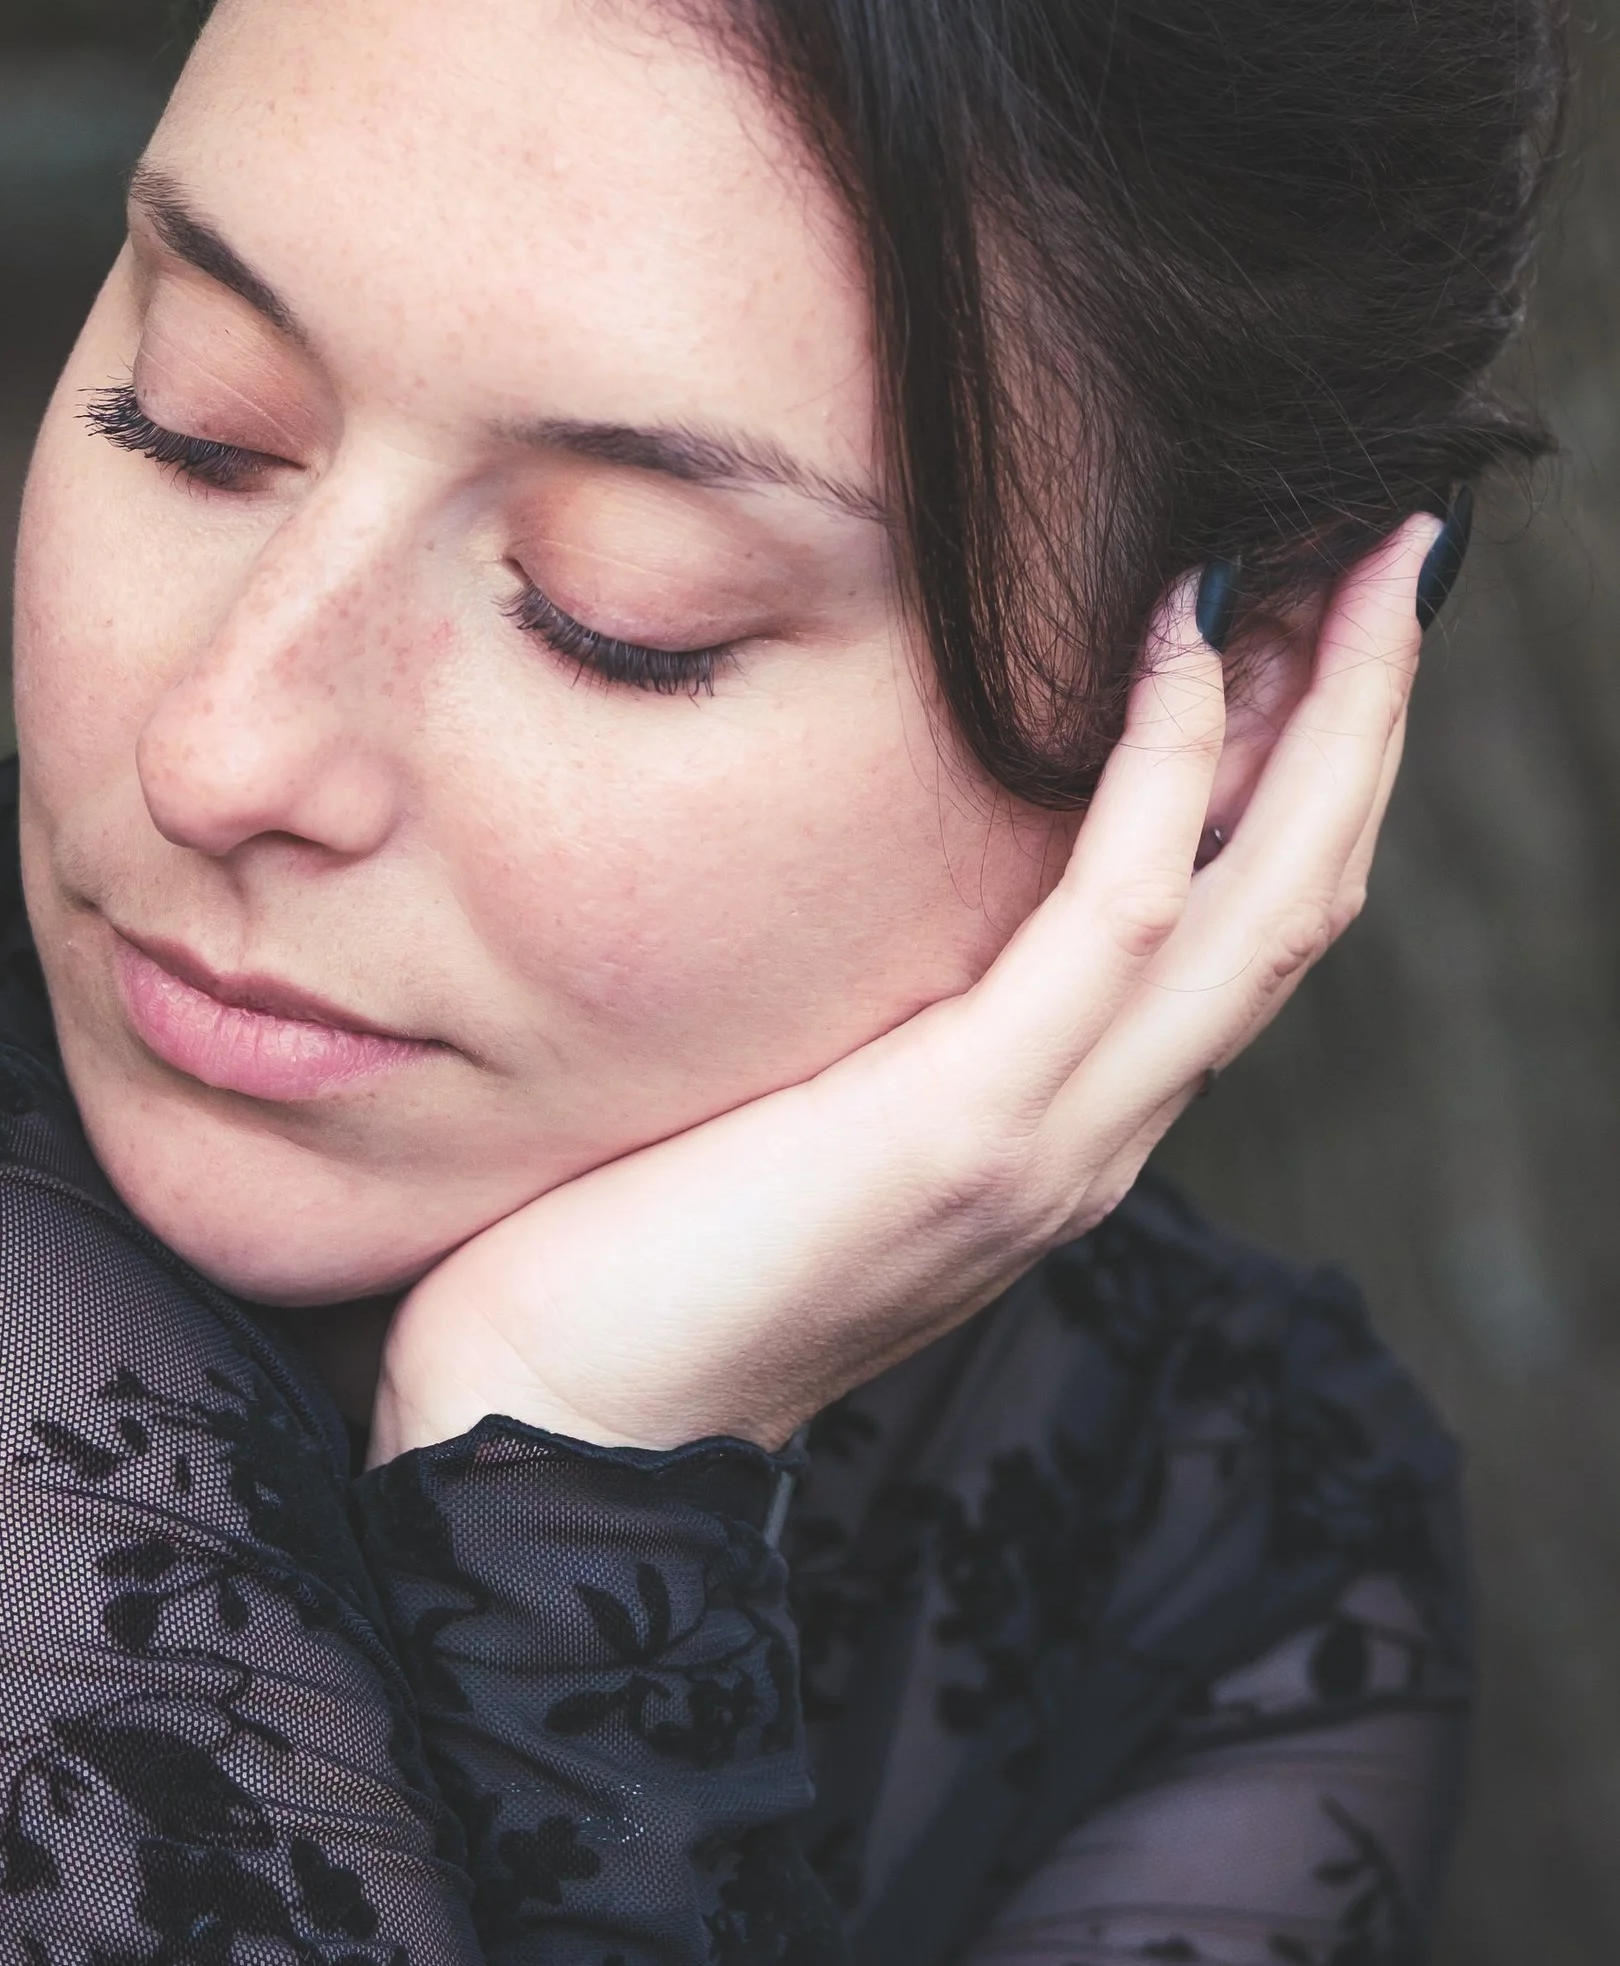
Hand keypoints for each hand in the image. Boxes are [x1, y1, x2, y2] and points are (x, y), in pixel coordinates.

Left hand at [368, 519, 1431, 1466]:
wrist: (557, 1430)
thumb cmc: (628, 1253)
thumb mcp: (791, 1097)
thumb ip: (878, 1005)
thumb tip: (873, 856)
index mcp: (1066, 1127)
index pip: (1242, 926)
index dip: (1315, 762)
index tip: (1331, 599)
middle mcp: (1098, 1134)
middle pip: (1301, 894)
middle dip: (1370, 709)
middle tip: (1409, 534)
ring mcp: (1054, 1139)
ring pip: (1263, 900)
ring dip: (1329, 711)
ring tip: (1358, 546)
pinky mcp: (971, 1130)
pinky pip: (1119, 919)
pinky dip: (1167, 772)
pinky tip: (1182, 639)